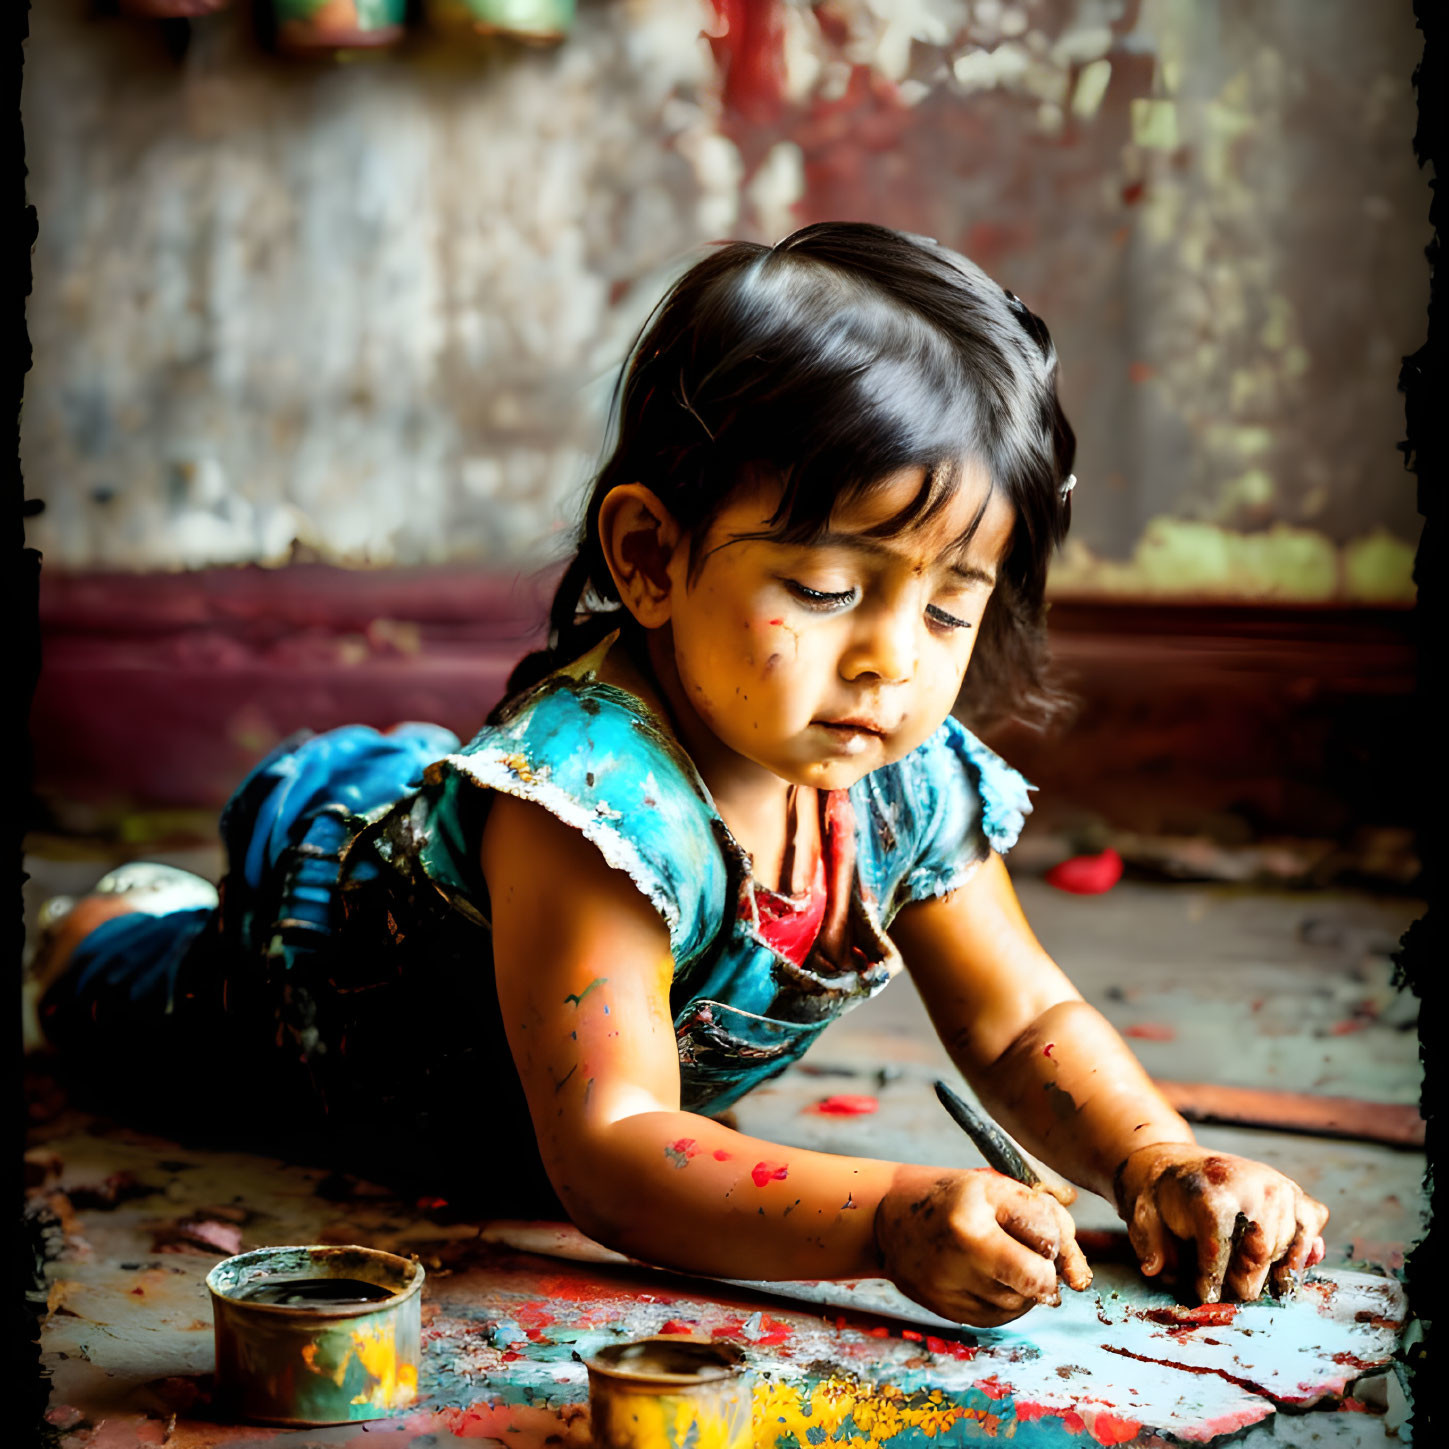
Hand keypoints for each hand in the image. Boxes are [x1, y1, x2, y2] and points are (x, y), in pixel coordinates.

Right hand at [874, 1169, 1091, 1326]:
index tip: (1035, 1230)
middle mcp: (960, 1252)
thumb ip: (1052, 1223)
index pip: (1048, 1240)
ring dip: (1025, 1288)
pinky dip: (1005, 1301)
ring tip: (1001, 1259)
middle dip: (1044, 1272)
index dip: (1052, 1238)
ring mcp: (951, 1287)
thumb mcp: (1000, 1189)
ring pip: (1023, 1305)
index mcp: (975, 1212)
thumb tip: (1080, 1281)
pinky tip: (987, 1277)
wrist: (888, 1219)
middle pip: (1038, 1282)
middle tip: (1028, 1255)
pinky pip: (1000, 1318)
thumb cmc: (956, 1198)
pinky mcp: (947, 1311)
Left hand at [1117, 1144, 1328, 1302]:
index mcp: (1209, 1187)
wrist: (1178, 1164)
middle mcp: (1250, 1183)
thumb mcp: (1142, 1214)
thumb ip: (1148, 1243)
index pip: (1219, 1240)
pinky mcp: (1295, 1192)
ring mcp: (1277, 1186)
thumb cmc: (1162, 1197)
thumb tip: (1155, 1269)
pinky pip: (1313, 1224)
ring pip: (1289, 1243)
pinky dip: (1305, 1249)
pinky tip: (1287, 1268)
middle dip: (1245, 1280)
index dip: (1213, 1275)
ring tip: (1253, 1281)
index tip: (1207, 1296)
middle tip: (1232, 1294)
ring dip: (1273, 1270)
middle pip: (1260, 1248)